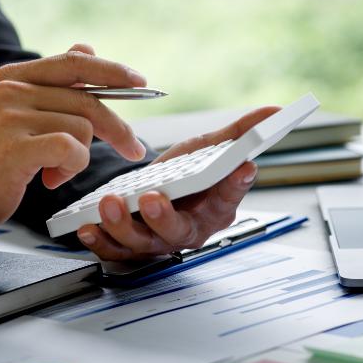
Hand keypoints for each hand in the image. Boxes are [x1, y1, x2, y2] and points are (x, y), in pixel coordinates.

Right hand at [0, 44, 146, 236]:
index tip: (141, 82)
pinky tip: (51, 178)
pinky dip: (72, 167)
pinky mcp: (13, 146)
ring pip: (83, 128)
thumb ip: (52, 84)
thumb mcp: (18, 113)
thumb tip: (86, 48)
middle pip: (89, 101)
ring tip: (55, 170)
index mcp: (14, 77)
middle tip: (133, 149)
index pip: (75, 62)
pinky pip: (71, 149)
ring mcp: (10, 116)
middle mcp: (12, 90)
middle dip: (118, 129)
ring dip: (80, 158)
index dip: (112, 70)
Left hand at [76, 106, 280, 259]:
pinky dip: (99, 241)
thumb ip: (242, 131)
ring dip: (124, 226)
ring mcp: (159, 241)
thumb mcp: (212, 146)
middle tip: (154, 198)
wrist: (158, 189)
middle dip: (165, 217)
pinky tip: (87, 227)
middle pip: (180, 231)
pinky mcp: (130, 246)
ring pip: (143, 243)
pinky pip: (115, 251)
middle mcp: (190, 230)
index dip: (236, 184)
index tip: (242, 167)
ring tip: (110, 204)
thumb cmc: (189, 172)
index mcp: (218, 207)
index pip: (230, 196)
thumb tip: (276, 110)